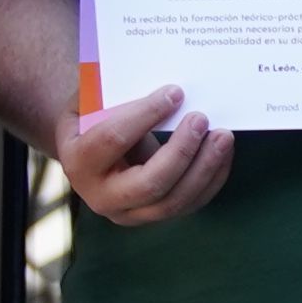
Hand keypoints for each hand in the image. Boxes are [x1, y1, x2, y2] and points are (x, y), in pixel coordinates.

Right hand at [59, 82, 233, 225]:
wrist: (89, 153)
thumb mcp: (91, 103)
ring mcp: (129, 214)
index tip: (175, 93)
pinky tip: (222, 152)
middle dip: (181, 151)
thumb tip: (165, 86)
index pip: (113, 139)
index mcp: (78, 162)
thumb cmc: (93, 118)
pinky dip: (212, 178)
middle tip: (202, 119)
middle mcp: (101, 197)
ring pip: (175, 200)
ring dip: (205, 167)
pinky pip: (190, 203)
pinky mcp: (154, 216)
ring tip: (223, 136)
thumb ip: (116, 95)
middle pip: (150, 183)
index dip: (146, 114)